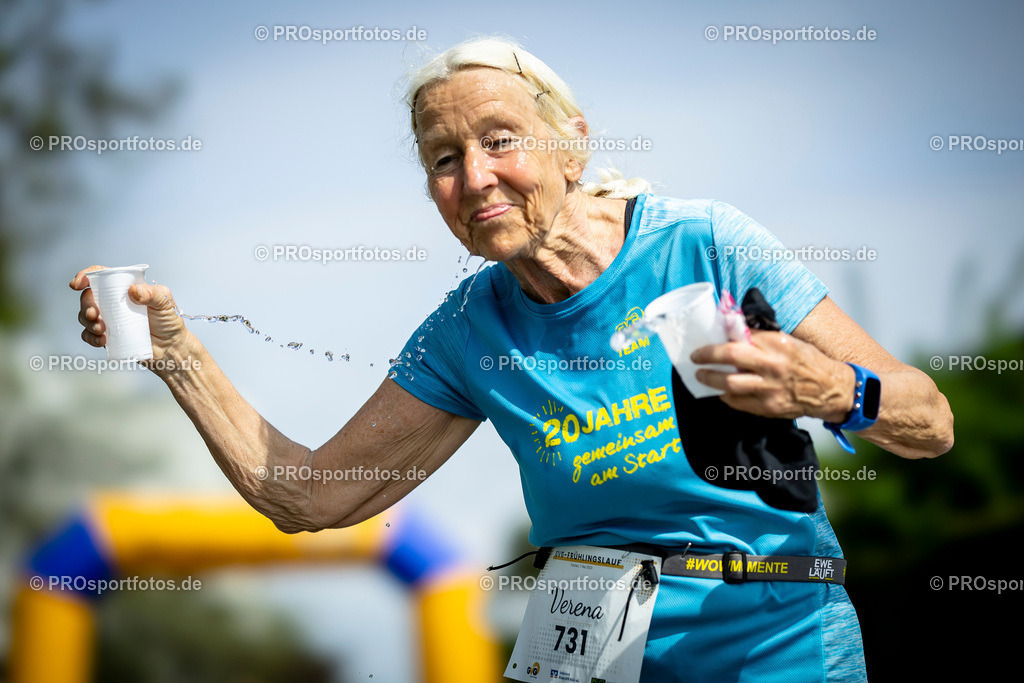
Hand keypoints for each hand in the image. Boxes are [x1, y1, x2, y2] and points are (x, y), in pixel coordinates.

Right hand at [70, 265, 193, 375]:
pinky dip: (90, 337)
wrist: (170, 347)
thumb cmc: (169, 321)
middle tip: (94, 314)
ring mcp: (109, 319)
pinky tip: (101, 340)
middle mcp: (113, 302)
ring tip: (101, 330)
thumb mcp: (166, 302)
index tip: (78, 284)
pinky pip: (89, 335)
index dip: (85, 276)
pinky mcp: (107, 336)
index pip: (101, 276)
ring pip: (85, 316)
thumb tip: (133, 290)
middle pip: (88, 297)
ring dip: (87, 322)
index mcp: (124, 288)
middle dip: (86, 304)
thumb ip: (153, 294)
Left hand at [690, 329, 854, 420]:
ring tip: (700, 375)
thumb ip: (763, 338)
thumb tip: (734, 329)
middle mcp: (773, 365)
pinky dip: (726, 397)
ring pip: (730, 383)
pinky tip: (720, 392)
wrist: (832, 390)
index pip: (742, 335)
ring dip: (710, 379)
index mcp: (778, 343)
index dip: (722, 336)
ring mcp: (770, 388)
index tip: (708, 338)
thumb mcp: (789, 342)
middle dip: (708, 355)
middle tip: (695, 356)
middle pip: (731, 355)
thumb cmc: (808, 362)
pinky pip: (739, 402)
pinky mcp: (769, 407)